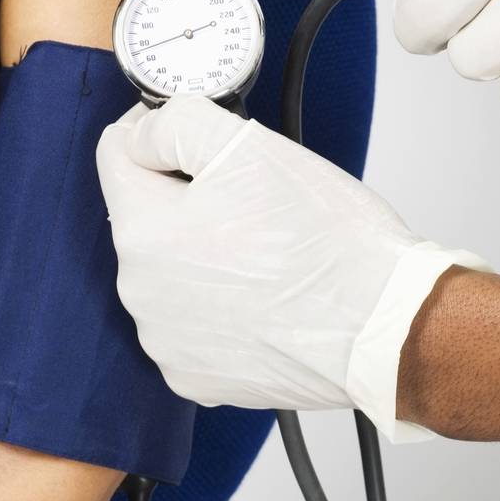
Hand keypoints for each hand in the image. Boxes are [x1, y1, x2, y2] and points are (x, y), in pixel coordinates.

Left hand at [96, 97, 485, 441]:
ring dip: (204, 257)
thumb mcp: (249, 145)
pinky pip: (192, 324)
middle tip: (254, 201)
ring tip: (267, 255)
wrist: (383, 327)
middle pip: (147, 219)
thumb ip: (176, 122)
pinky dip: (219, 308)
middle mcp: (141, 295)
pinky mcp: (198, 378)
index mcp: (144, 233)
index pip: (116, 155)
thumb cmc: (329, 243)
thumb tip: (142, 132)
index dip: (156, 132)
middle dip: (187, 202)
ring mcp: (167, 344)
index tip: (197, 139)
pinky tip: (265, 299)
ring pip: (171, 273)